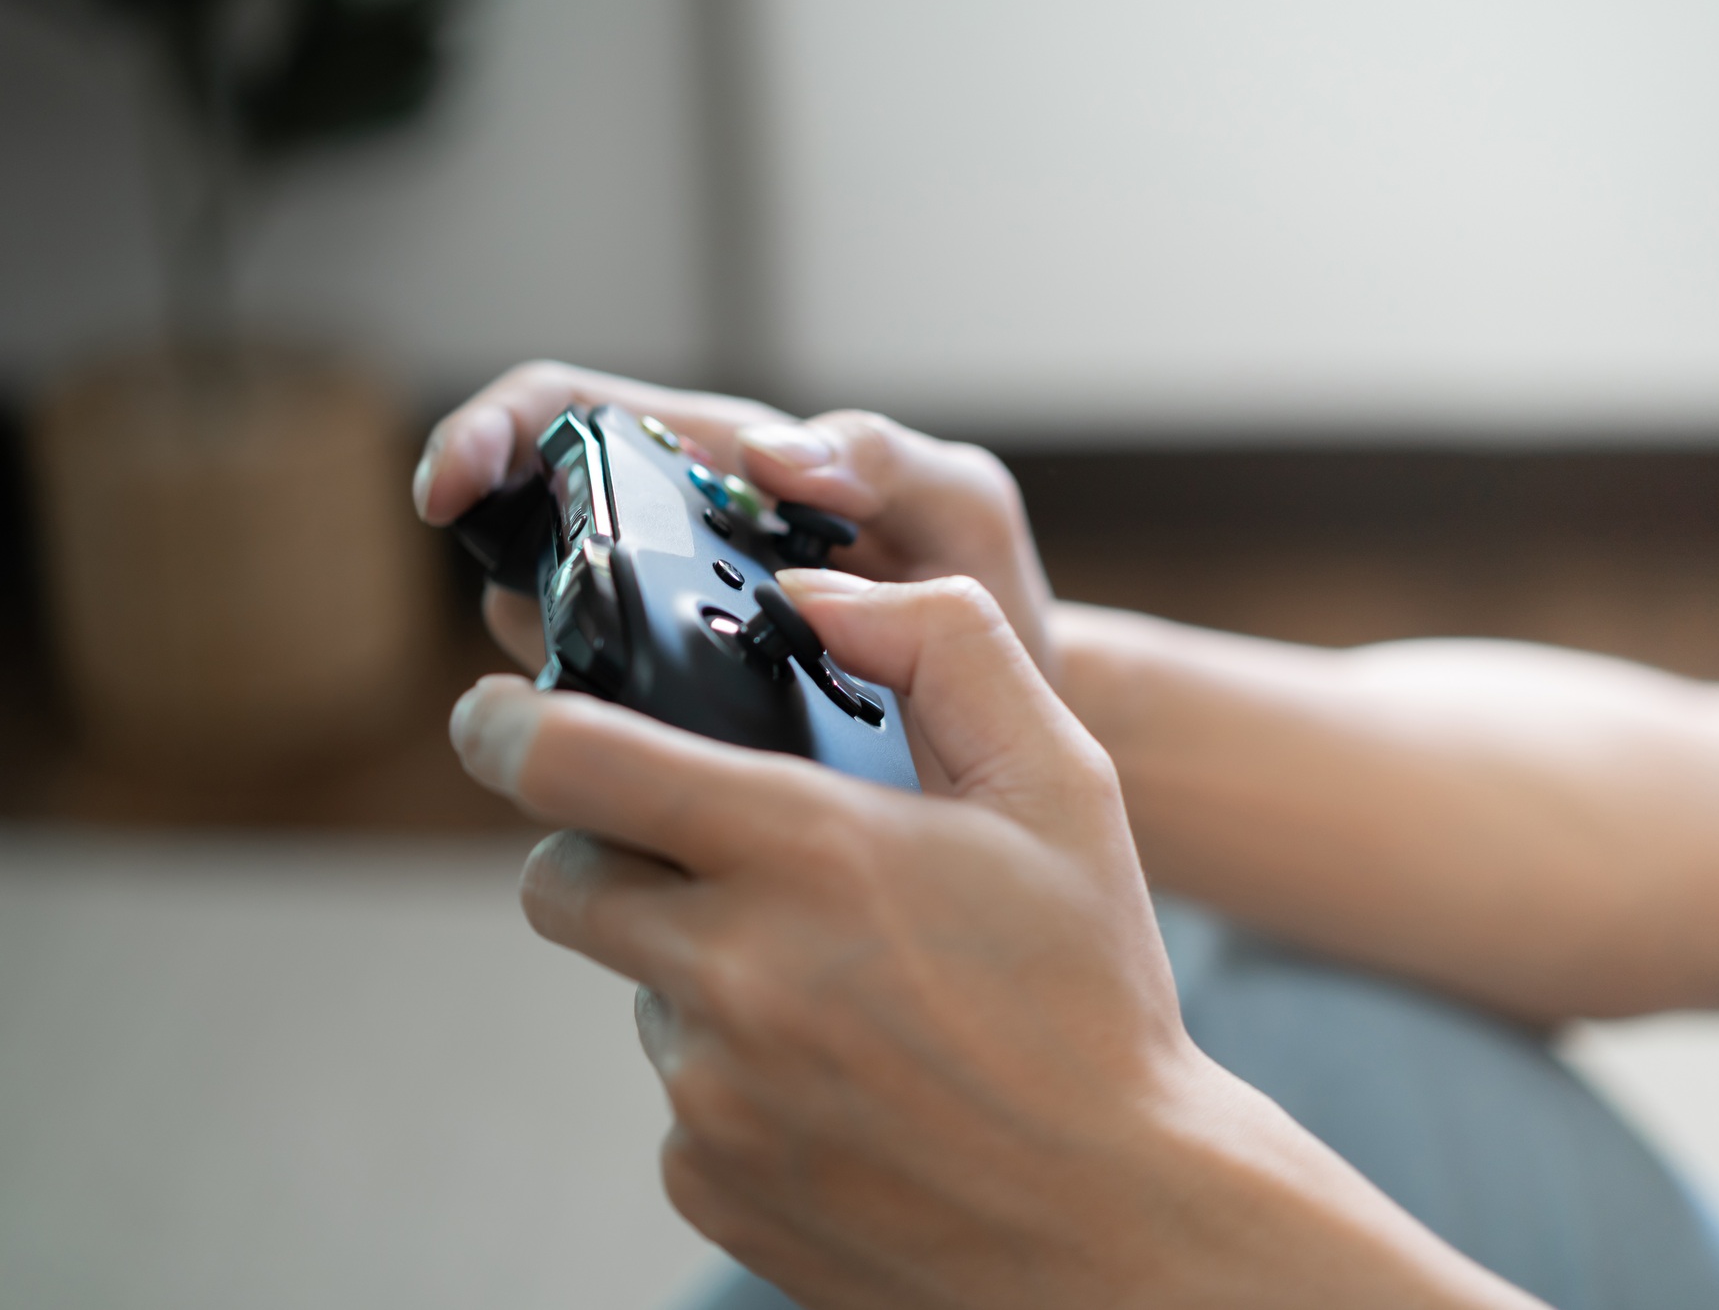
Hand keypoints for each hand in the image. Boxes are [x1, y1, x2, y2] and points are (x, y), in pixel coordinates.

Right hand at [412, 360, 1053, 674]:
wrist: (1014, 722)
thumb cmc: (987, 598)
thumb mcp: (963, 509)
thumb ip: (887, 458)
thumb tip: (768, 454)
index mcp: (729, 464)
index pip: (577, 409)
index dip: (496, 429)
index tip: (454, 484)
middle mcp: (684, 536)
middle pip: (536, 506)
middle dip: (492, 535)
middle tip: (509, 598)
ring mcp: (673, 620)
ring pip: (550, 608)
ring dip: (532, 633)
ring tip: (585, 674)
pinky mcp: (679, 704)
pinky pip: (599, 692)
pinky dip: (581, 709)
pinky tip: (613, 745)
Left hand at [449, 572, 1540, 1309]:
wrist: (1120, 1226)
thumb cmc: (1095, 995)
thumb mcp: (1063, 784)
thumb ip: (944, 646)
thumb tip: (811, 597)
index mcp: (808, 852)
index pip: (572, 765)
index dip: (506, 725)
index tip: (492, 716)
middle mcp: (733, 974)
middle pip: (563, 882)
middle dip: (611, 853)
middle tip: (718, 861)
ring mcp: (710, 1093)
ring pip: (637, 988)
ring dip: (699, 968)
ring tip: (842, 993)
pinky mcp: (708, 1180)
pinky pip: (677, 1096)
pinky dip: (733, 1072)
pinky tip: (844, 1083)